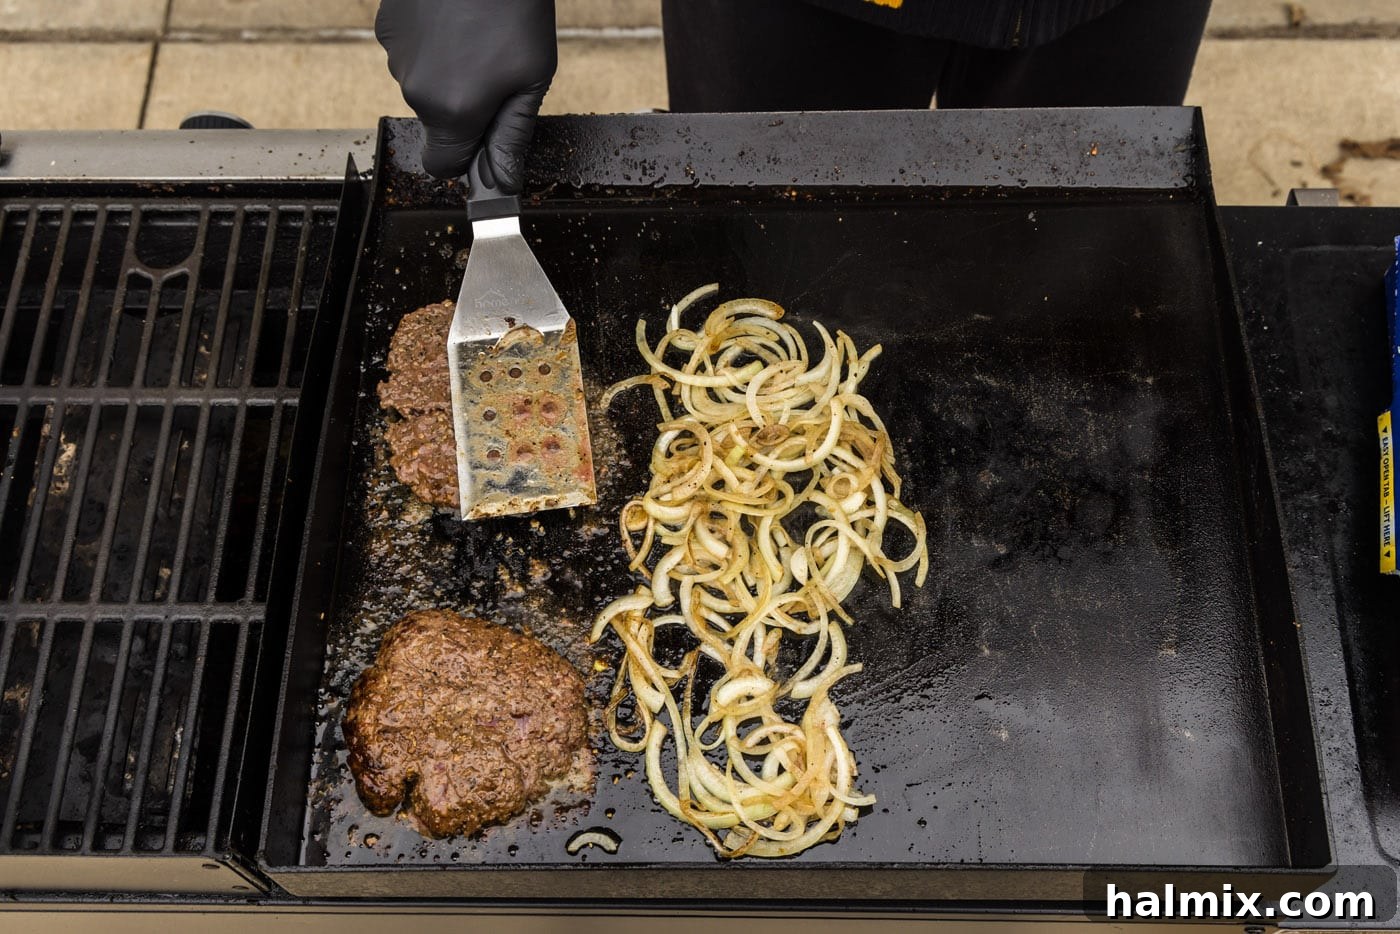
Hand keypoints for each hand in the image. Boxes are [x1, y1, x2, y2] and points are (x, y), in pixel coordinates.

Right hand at [376, 0, 556, 189]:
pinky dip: (430, 47)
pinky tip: (452, 22)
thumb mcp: (532, 78)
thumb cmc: (515, 10)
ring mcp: (395, 58)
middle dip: (463, 110)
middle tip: (495, 70)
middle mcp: (415, 91)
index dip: (465, 159)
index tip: (484, 139)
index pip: (442, 166)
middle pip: (436, 124)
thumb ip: (512, 136)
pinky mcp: (387, 28)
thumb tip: (502, 182)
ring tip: (476, 38)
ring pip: (422, 87)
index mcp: (453, 112)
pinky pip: (410, 55)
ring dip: (447, 75)